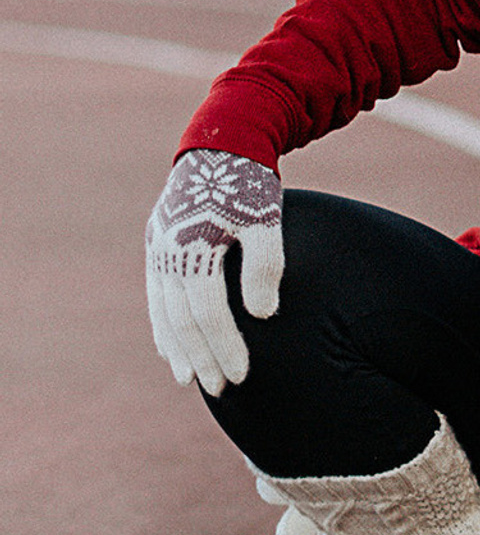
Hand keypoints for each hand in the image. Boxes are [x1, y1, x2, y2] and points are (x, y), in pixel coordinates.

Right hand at [145, 150, 283, 393]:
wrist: (223, 146)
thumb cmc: (252, 184)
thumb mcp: (267, 219)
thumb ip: (266, 265)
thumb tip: (263, 316)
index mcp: (191, 245)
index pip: (207, 311)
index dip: (224, 345)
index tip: (242, 374)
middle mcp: (165, 251)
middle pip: (181, 319)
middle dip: (201, 356)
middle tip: (223, 388)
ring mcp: (157, 250)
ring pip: (163, 311)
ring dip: (178, 348)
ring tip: (191, 379)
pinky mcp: (158, 247)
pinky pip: (158, 296)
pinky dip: (164, 325)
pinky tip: (171, 349)